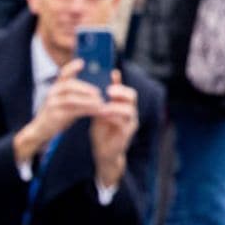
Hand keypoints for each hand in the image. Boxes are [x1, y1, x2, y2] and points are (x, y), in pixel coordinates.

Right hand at [14, 59, 102, 164]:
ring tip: (100, 102)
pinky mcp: (55, 115)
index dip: (72, 67)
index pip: (63, 73)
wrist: (40, 130)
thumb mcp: (64, 101)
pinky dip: (86, 110)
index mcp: (56, 87)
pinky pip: (73, 111)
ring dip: (88, 100)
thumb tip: (96, 87)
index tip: (82, 62)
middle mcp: (52, 93)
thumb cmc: (57, 114)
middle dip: (85, 88)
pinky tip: (96, 111)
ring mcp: (52, 104)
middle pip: (69, 85)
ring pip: (72, 98)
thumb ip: (75, 93)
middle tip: (99, 92)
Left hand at [91, 73, 137, 189]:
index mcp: (123, 106)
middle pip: (132, 96)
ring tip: (104, 106)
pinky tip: (103, 116)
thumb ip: (99, 102)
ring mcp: (130, 123)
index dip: (120, 81)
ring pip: (129, 109)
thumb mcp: (99, 114)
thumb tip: (92, 86)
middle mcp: (130, 112)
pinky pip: (123, 123)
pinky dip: (113, 118)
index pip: (124, 90)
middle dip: (121, 91)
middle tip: (108, 91)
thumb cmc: (102, 131)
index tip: (112, 72)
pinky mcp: (126, 134)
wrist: (105, 152)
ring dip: (116, 106)